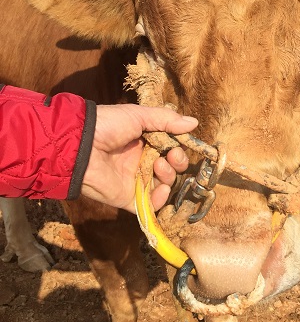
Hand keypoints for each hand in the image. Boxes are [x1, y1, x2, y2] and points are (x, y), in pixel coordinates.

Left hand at [81, 104, 197, 212]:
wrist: (81, 145)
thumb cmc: (109, 125)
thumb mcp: (139, 115)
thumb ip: (167, 120)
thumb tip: (194, 123)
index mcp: (144, 142)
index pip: (171, 148)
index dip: (180, 147)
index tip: (182, 143)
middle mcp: (142, 162)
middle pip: (172, 168)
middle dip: (178, 162)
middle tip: (172, 156)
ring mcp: (135, 181)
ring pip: (164, 185)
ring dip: (169, 176)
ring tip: (159, 165)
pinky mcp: (128, 199)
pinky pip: (150, 205)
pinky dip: (160, 200)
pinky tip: (161, 189)